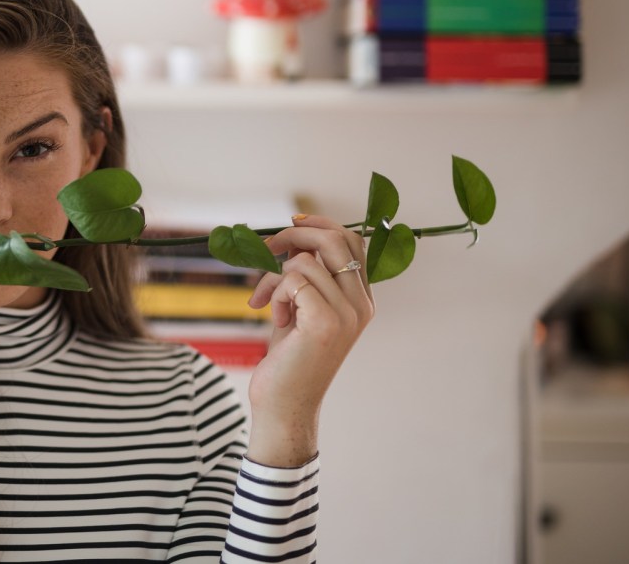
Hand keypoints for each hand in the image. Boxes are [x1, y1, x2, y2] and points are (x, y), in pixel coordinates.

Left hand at [243, 214, 374, 466]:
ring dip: (274, 279)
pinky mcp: (325, 322)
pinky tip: (276, 318)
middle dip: (293, 236)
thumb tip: (292, 237)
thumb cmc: (289, 357)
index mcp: (362, 300)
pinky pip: (291, 280)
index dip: (320, 224)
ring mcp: (347, 314)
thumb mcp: (301, 308)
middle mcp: (362, 305)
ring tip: (272, 307)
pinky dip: (274, 294)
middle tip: (266, 251)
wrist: (284, 405)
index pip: (352, 241)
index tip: (292, 223)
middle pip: (334, 239)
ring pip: (303, 262)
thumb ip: (306, 275)